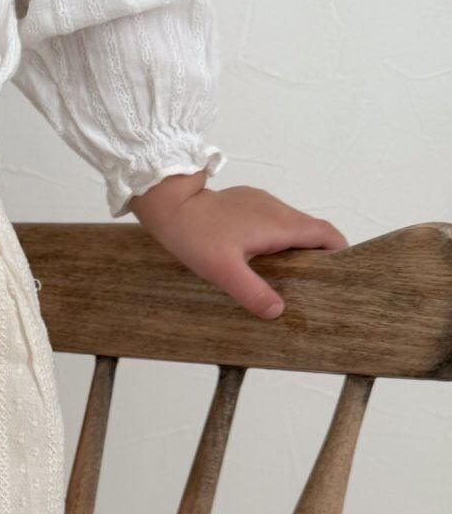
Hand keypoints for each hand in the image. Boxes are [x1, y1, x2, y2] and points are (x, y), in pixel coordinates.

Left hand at [129, 173, 346, 319]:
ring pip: (291, 224)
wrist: (171, 204)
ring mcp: (262, 202)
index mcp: (280, 225)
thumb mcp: (224, 271)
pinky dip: (278, 237)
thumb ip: (253, 292)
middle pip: (311, 230)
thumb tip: (278, 312)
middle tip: (315, 282)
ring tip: (289, 274)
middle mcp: (277, 209)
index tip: (341, 272)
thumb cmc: (196, 236)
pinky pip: (273, 219)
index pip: (325, 233)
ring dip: (296, 245)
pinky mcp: (247, 201)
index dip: (339, 251)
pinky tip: (262, 256)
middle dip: (318, 253)